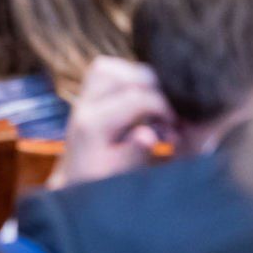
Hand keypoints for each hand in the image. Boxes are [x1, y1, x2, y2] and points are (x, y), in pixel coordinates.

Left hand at [52, 57, 176, 188]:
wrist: (75, 185)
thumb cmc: (100, 184)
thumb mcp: (119, 175)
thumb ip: (134, 154)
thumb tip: (148, 135)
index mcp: (93, 125)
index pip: (134, 98)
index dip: (162, 106)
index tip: (176, 125)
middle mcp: (83, 106)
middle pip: (116, 72)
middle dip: (150, 85)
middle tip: (167, 112)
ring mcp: (82, 100)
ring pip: (108, 68)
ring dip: (137, 80)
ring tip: (155, 106)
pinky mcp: (87, 99)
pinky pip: (105, 74)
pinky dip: (128, 81)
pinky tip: (143, 103)